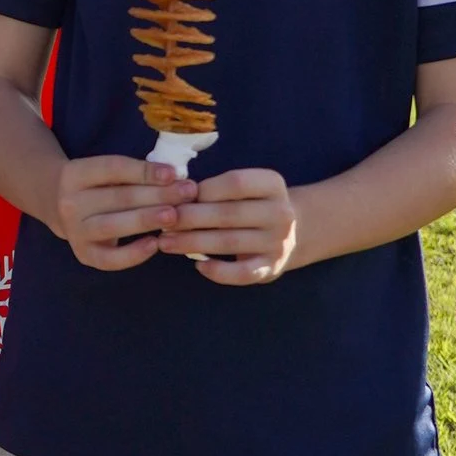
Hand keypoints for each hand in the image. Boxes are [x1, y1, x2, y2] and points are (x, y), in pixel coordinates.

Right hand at [49, 154, 177, 271]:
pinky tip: (155, 244)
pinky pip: (109, 258)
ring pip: (113, 225)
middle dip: (157, 195)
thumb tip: (175, 177)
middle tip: (188, 193)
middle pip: (118, 198)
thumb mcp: (103, 171)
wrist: (55, 203)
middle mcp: (70, 202)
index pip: (113, 169)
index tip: (173, 173)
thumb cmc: (94, 184)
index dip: (144, 171)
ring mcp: (74, 230)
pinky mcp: (82, 253)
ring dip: (147, 220)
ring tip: (175, 215)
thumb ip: (133, 173)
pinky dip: (133, 254)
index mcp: (75, 174)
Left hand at [162, 166, 299, 284]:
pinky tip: (199, 266)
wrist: (293, 233)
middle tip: (163, 221)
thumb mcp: (247, 189)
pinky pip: (242, 272)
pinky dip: (219, 271)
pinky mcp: (272, 267)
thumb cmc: (253, 206)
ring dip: (193, 243)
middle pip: (229, 213)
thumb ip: (219, 190)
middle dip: (190, 218)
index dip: (204, 190)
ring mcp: (278, 242)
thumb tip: (176, 198)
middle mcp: (280, 213)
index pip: (235, 183)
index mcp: (273, 184)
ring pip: (229, 242)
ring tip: (165, 243)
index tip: (178, 196)